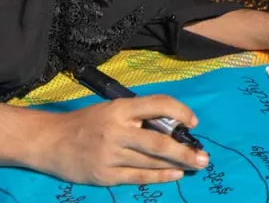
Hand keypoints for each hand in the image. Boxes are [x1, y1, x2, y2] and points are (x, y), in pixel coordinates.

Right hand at [30, 96, 206, 185]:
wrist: (51, 141)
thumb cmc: (88, 122)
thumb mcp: (113, 109)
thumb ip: (139, 115)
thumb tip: (172, 125)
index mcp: (121, 108)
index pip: (158, 104)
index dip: (180, 111)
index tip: (194, 122)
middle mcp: (117, 131)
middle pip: (159, 142)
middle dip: (185, 150)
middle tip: (205, 157)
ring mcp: (110, 155)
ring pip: (151, 162)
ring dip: (177, 164)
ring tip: (195, 165)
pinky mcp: (105, 175)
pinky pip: (138, 177)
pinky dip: (159, 176)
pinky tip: (175, 175)